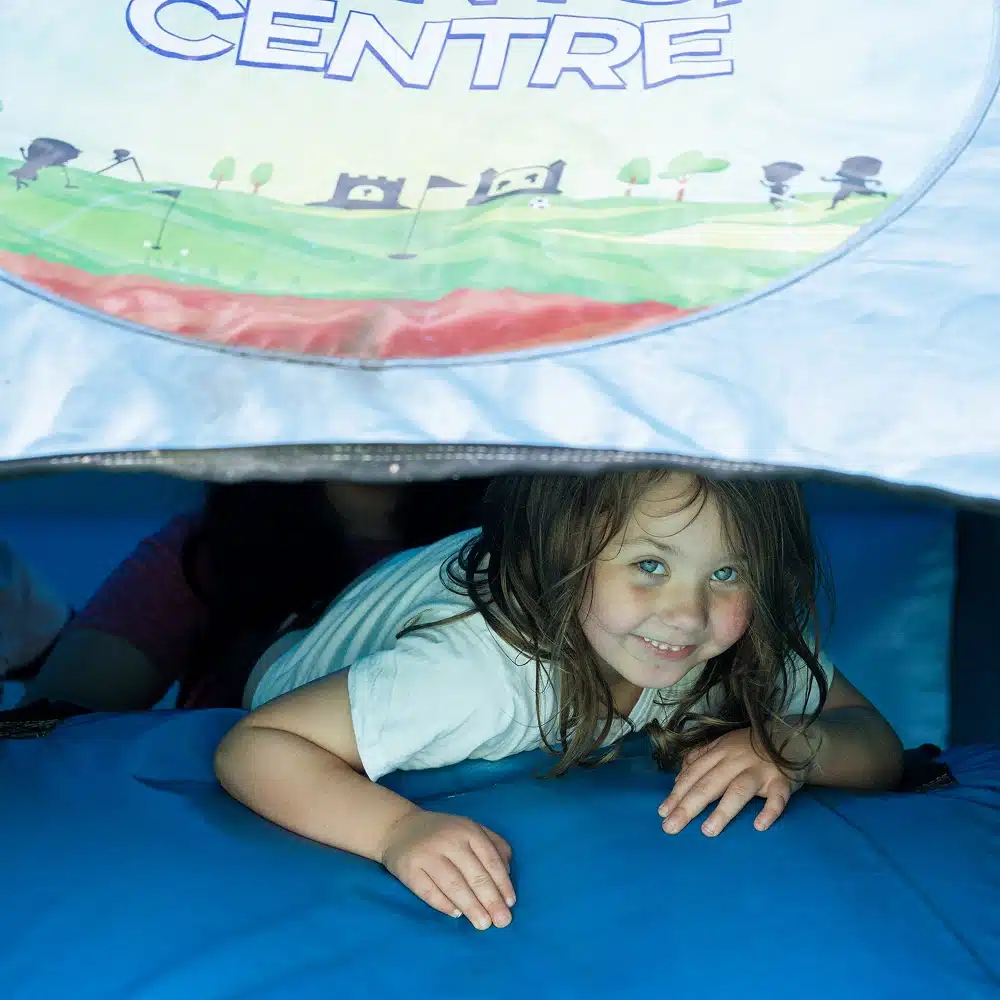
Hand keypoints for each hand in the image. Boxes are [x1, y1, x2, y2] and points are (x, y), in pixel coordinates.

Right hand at [379, 809, 515, 929]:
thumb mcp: (470, 829)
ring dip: (471, 906)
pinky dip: (443, 904)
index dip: (502, 883)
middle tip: (502, 921)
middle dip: (490, 900)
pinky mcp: (409, 869)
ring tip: (483, 924)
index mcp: (468, 830)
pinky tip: (456, 914)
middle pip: (474, 874)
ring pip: (453, 885)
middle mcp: (449, 841)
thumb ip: (493, 844)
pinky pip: (429, 891)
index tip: (511, 903)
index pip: (490, 859)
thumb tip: (509, 872)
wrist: (400, 828)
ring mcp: (428, 855)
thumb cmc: (443, 832)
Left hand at [658, 728, 803, 836]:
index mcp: (719, 753)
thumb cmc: (751, 746)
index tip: (662, 812)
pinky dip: (770, 811)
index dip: (677, 794)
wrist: (791, 736)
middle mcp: (735, 761)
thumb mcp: (723, 744)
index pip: (693, 775)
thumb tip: (678, 778)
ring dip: (723, 810)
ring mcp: (759, 771)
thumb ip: (700, 758)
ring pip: (738, 790)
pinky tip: (759, 826)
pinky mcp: (782, 781)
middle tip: (670, 827)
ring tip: (707, 831)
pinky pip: (777, 798)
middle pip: (708, 784)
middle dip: (688, 806)